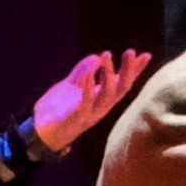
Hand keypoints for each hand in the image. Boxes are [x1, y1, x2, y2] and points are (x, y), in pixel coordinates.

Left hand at [25, 48, 151, 155]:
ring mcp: (90, 114)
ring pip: (107, 95)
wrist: (39, 133)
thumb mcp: (70, 86)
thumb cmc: (58, 110)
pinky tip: (88, 74)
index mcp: (101, 100)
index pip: (123, 83)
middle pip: (121, 89)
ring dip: (108, 75)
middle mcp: (101, 107)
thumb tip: (96, 56)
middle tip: (130, 52)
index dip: (135, 71)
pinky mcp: (75, 118)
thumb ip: (82, 72)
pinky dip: (88, 88)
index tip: (146, 55)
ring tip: (106, 55)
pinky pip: (85, 103)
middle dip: (128, 71)